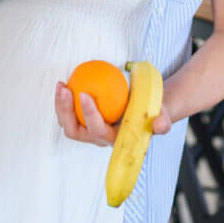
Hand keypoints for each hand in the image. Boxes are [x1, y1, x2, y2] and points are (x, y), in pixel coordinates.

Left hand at [54, 81, 171, 146]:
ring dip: (60, 105)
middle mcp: (98, 138)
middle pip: (74, 131)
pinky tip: (64, 82)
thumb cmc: (153, 111)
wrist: (147, 109)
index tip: (85, 93)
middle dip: (65, 112)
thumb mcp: (162, 115)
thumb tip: (159, 125)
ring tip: (61, 85)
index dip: (89, 114)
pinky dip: (65, 99)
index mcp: (114, 140)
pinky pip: (70, 112)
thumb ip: (162, 122)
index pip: (97, 130)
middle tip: (66, 89)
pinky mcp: (84, 120)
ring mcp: (89, 129)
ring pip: (67, 122)